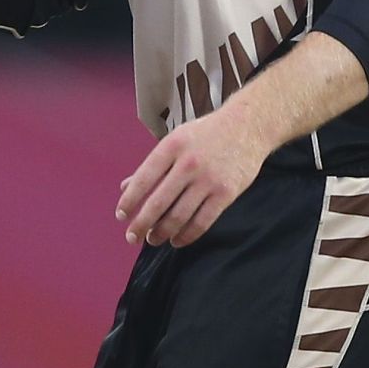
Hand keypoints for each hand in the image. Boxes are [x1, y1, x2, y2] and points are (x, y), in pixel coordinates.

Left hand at [114, 108, 269, 247]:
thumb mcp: (175, 140)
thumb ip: (152, 165)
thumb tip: (125, 187)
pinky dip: (187, 235)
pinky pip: (202, 222)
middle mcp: (188, 163)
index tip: (121, 216)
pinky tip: (177, 240)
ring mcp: (208, 179)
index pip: (143, 179)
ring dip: (162, 233)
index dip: (129, 200)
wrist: (247, 127)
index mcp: (171, 147)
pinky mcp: (226, 193)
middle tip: (132, 236)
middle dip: (142, 223)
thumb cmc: (206, 134)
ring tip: (153, 239)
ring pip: (179, 216)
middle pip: (159, 202)